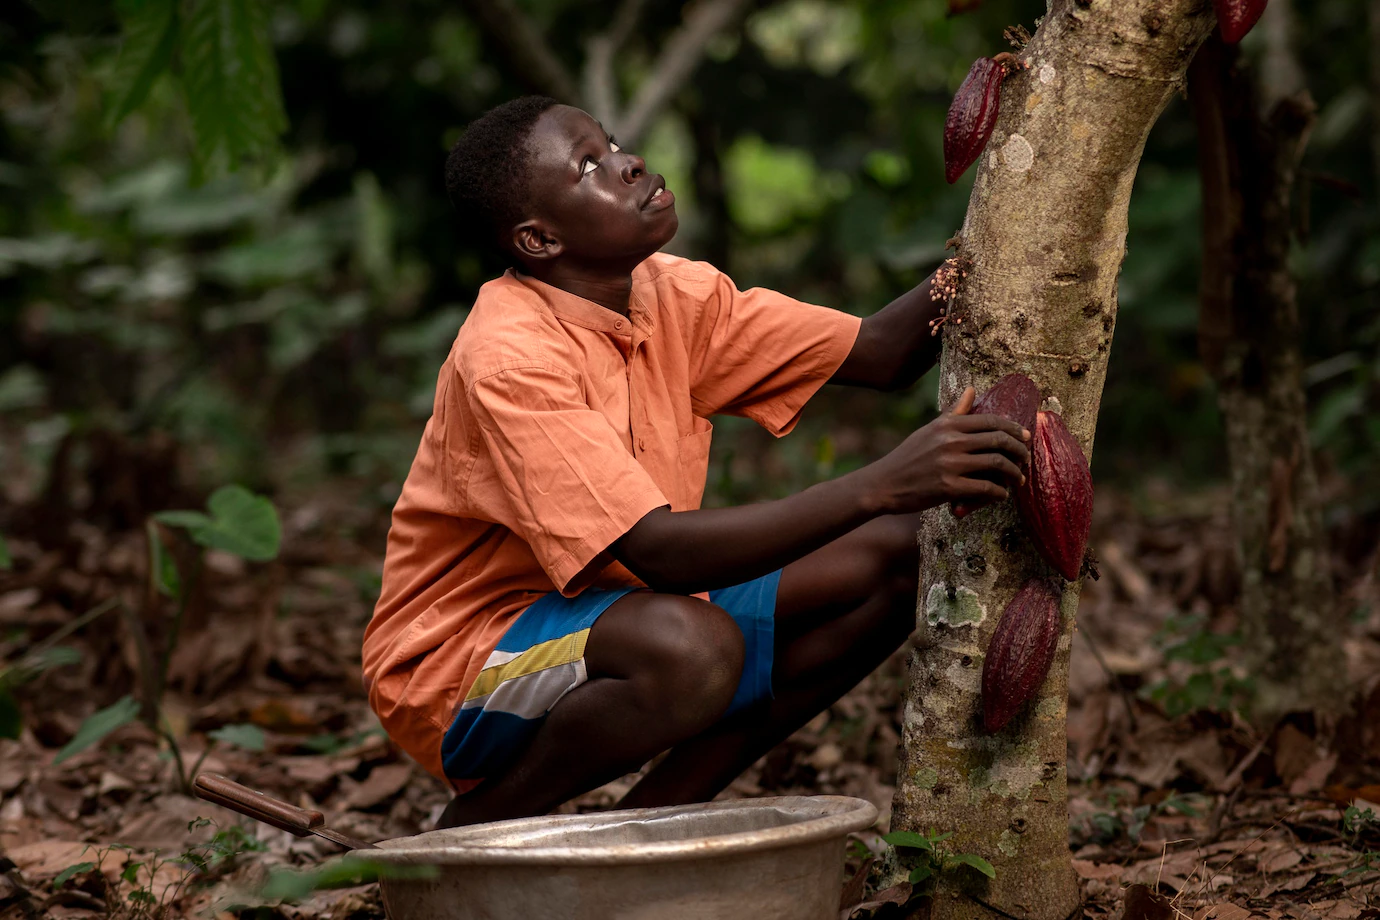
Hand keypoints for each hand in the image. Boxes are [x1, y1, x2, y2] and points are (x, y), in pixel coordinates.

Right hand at [862, 386, 1030, 514]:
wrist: (884, 483)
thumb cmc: (908, 456)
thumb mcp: (930, 429)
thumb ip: (954, 412)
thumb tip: (972, 389)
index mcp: (948, 424)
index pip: (992, 421)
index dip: (1014, 429)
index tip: (1026, 437)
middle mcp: (951, 440)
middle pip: (999, 441)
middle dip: (1020, 451)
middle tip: (1026, 460)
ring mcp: (950, 464)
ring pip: (997, 465)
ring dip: (1015, 474)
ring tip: (1019, 480)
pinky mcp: (949, 487)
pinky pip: (986, 489)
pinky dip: (999, 494)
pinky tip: (1001, 496)